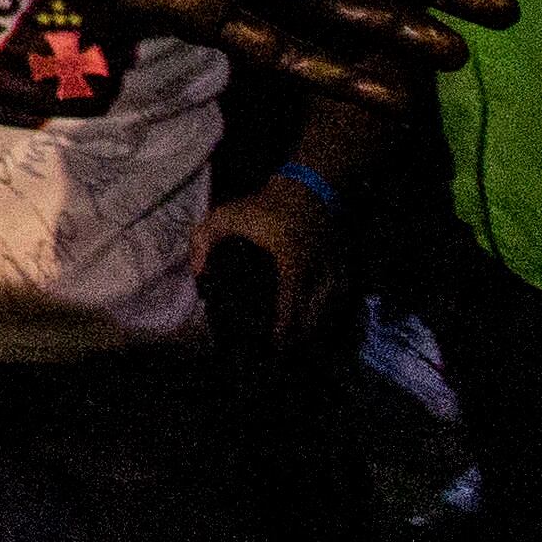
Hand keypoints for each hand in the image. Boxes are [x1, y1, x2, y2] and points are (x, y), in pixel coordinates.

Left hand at [191, 176, 333, 351]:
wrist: (308, 187)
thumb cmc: (265, 204)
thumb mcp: (227, 215)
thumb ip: (205, 241)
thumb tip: (198, 273)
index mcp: (292, 264)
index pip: (291, 307)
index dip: (283, 331)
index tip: (273, 346)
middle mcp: (319, 272)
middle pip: (314, 318)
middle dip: (299, 338)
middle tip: (282, 353)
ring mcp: (335, 271)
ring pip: (329, 312)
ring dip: (314, 330)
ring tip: (297, 344)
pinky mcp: (344, 268)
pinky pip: (339, 300)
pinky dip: (328, 315)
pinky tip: (316, 324)